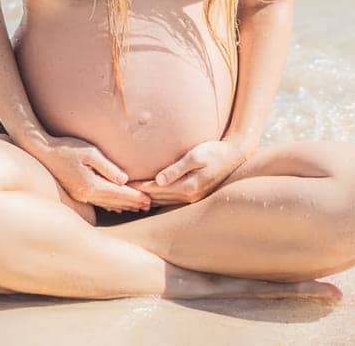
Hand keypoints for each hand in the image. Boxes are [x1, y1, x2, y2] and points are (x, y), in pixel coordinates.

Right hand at [34, 135, 152, 212]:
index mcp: (91, 185)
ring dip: (123, 206)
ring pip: (107, 204)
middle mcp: (86, 195)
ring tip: (137, 208)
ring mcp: (80, 196)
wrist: (43, 152)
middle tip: (149, 206)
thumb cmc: (68, 148)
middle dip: (132, 204)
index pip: (118, 194)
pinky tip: (118, 207)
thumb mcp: (90, 153)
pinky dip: (111, 205)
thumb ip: (108, 167)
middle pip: (114, 202)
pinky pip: (98, 202)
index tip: (149, 200)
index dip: (135, 197)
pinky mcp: (77, 193)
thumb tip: (124, 180)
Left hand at [133, 139, 249, 205]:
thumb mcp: (196, 156)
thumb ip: (177, 168)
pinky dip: (157, 199)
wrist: (234, 156)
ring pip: (163, 202)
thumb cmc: (215, 151)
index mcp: (189, 187)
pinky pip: (170, 201)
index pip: (156, 189)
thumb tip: (159, 180)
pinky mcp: (194, 196)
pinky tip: (148, 197)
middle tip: (119, 192)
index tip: (123, 183)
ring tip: (129, 196)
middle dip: (139, 195)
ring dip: (147, 199)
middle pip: (157, 198)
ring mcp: (192, 199)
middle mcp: (189, 197)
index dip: (139, 186)